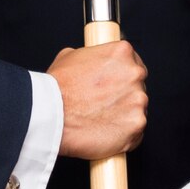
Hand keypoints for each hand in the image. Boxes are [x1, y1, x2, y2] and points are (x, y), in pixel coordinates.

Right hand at [48, 41, 147, 159]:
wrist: (51, 115)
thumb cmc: (57, 88)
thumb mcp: (70, 56)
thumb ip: (91, 58)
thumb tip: (94, 63)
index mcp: (122, 53)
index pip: (134, 62)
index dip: (122, 75)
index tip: (115, 85)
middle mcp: (135, 74)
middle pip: (139, 86)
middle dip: (125, 95)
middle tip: (105, 104)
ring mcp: (138, 100)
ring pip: (138, 109)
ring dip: (125, 115)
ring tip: (102, 121)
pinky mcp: (137, 124)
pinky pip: (136, 132)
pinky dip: (124, 135)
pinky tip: (106, 134)